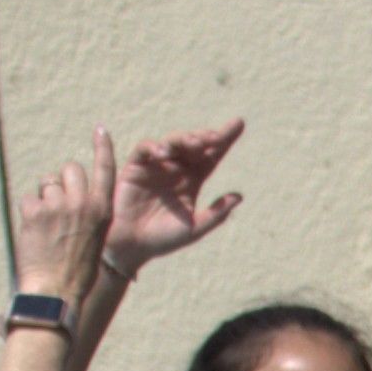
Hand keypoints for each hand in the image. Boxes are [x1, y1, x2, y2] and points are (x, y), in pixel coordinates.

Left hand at [11, 146, 111, 303]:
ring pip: (47, 183)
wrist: (55, 291)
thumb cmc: (77, 273)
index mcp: (102, 211)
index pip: (105, 170)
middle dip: (63, 180)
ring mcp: (58, 206)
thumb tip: (73, 199)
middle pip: (70, 169)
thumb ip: (89, 215)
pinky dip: (29, 212)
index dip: (102, 147)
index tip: (100, 130)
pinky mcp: (35, 212)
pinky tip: (34, 232)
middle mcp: (82, 203)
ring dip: (44, 198)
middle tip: (58, 202)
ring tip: (45, 224)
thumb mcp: (95, 240)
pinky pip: (29, 199)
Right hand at [105, 118, 247, 273]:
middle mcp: (176, 168)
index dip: (225, 139)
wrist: (132, 247)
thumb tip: (239, 197)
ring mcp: (156, 166)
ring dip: (183, 139)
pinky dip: (153, 147)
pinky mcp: (135, 167)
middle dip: (205, 136)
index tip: (239, 123)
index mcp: (193, 180)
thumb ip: (215, 214)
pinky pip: (144, 150)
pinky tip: (163, 153)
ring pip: (172, 142)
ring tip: (194, 143)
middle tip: (215, 138)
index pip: (212, 155)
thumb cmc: (163, 239)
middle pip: (193, 144)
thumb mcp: (194, 228)